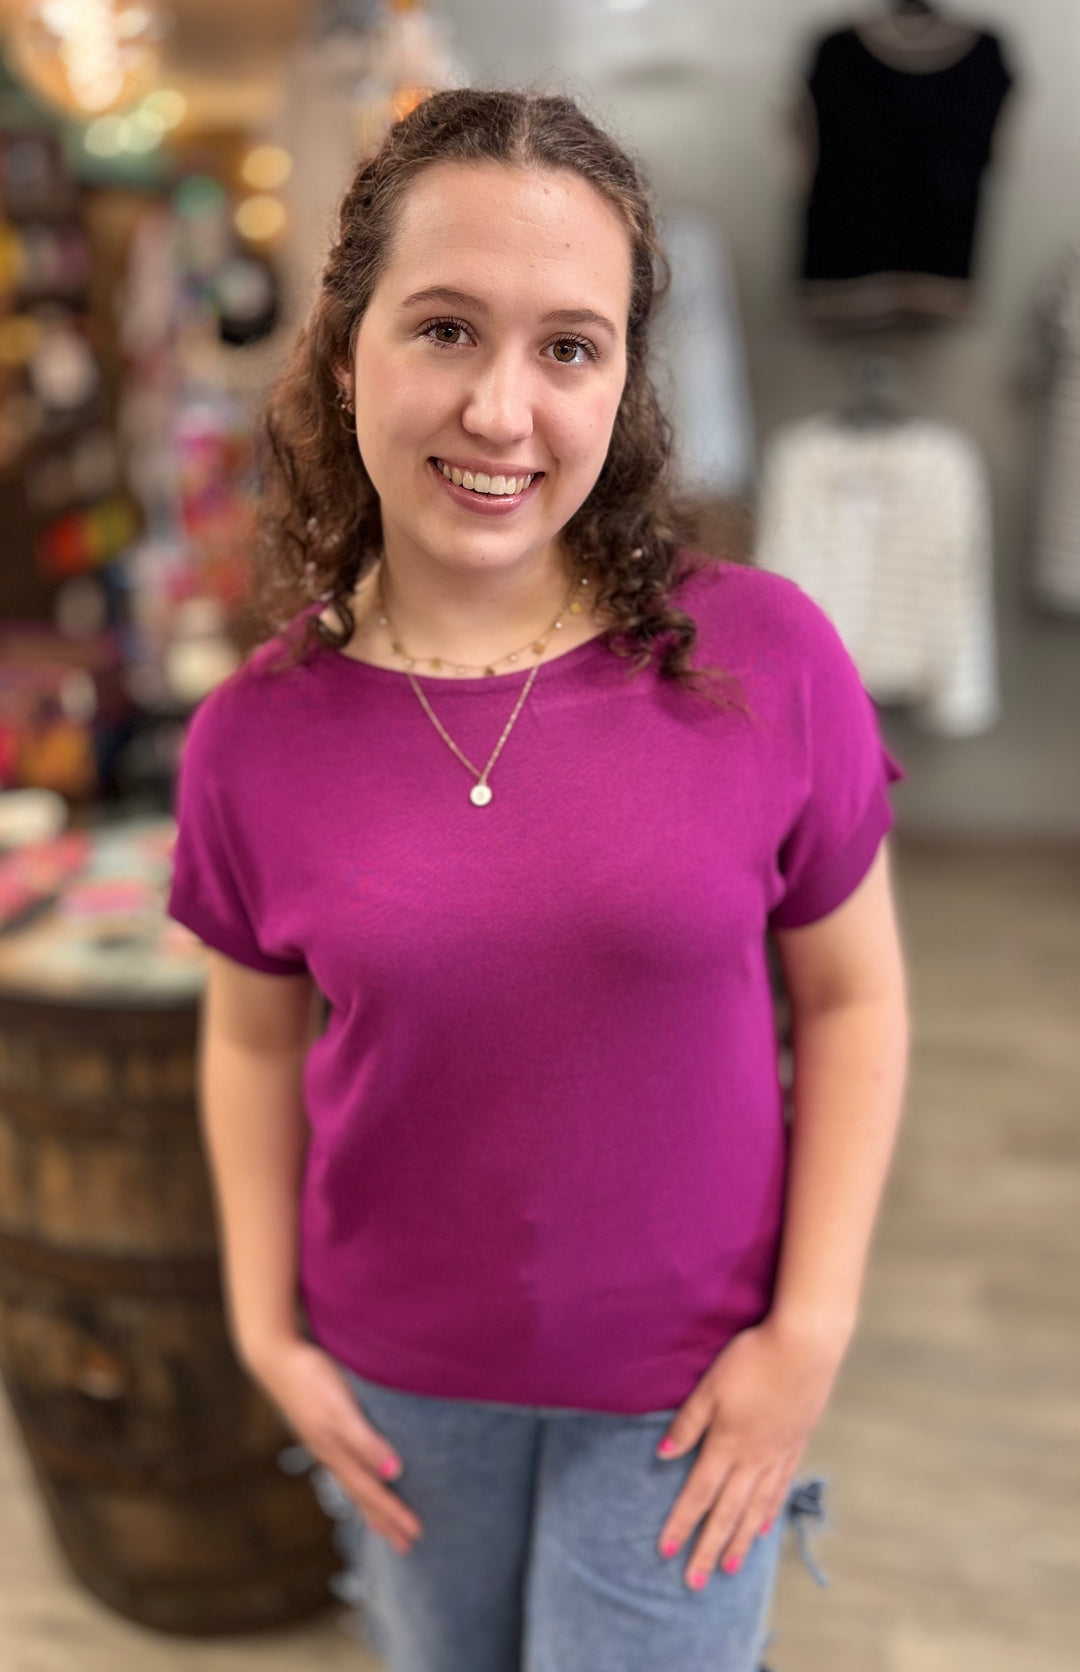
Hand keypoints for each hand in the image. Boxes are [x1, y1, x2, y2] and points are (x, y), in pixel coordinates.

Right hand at [245, 1335, 424, 1555]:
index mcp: (337, 1453)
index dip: (393, 1513)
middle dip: (384, 1520)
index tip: (415, 1535)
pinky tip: (358, 1478)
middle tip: (406, 1545)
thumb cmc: (312, 1380)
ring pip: (352, 1483)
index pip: (371, 1492)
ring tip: (382, 1525)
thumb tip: (393, 1472)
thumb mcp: (341, 1410)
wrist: (277, 1358)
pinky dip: (356, 1482)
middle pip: (361, 1495)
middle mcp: (330, 1454)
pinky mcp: (320, 1429)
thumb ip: (365, 1441)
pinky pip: (343, 1467)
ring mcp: (323, 1443)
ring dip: (370, 1505)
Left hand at [654, 1316, 846, 1589]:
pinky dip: (769, 1512)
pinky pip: (780, 1488)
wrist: (805, 1346)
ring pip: (755, 1508)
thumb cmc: (752, 1359)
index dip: (681, 1523)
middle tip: (694, 1583)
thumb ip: (688, 1422)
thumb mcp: (710, 1386)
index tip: (666, 1551)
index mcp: (727, 1444)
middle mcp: (753, 1458)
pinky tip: (764, 1527)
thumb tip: (662, 1455)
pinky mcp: (796, 1443)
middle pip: (727, 1512)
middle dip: (708, 1548)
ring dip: (740, 1541)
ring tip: (728, 1568)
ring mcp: (778, 1454)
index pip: (698, 1493)